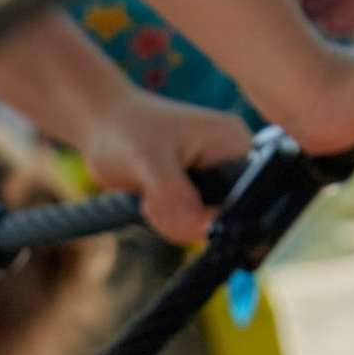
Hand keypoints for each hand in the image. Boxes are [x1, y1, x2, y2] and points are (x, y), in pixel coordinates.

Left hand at [71, 86, 253, 251]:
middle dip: (191, 220)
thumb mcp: (149, 162)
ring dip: (174, 221)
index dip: (223, 215)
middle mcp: (230, 160)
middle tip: (157, 198)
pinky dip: (169, 221)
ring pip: (207, 226)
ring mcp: (214, 178)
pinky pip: (191, 226)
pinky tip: (152, 199)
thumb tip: (203, 228)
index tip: (185, 212)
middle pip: (230, 217)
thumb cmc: (125, 131)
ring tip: (151, 193)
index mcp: (234, 142)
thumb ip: (176, 196)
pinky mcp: (196, 193)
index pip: (251, 195)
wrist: (101, 126)